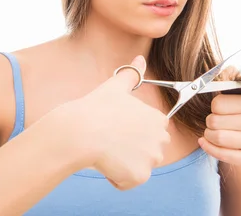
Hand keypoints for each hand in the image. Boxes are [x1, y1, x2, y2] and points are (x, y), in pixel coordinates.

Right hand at [49, 55, 170, 189]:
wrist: (79, 132)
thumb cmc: (96, 108)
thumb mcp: (116, 86)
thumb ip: (132, 74)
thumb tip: (139, 59)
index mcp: (158, 119)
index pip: (152, 132)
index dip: (133, 132)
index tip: (118, 128)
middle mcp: (161, 140)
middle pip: (148, 151)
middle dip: (132, 150)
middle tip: (112, 139)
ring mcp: (151, 159)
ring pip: (138, 167)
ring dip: (124, 163)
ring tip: (108, 150)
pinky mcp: (140, 176)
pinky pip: (128, 181)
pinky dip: (117, 177)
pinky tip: (106, 163)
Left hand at [198, 94, 240, 173]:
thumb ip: (236, 86)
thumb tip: (228, 69)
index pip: (219, 103)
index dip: (214, 107)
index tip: (218, 110)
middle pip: (215, 121)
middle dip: (209, 123)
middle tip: (213, 124)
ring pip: (218, 138)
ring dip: (208, 136)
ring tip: (211, 134)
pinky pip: (223, 154)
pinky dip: (209, 149)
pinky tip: (207, 144)